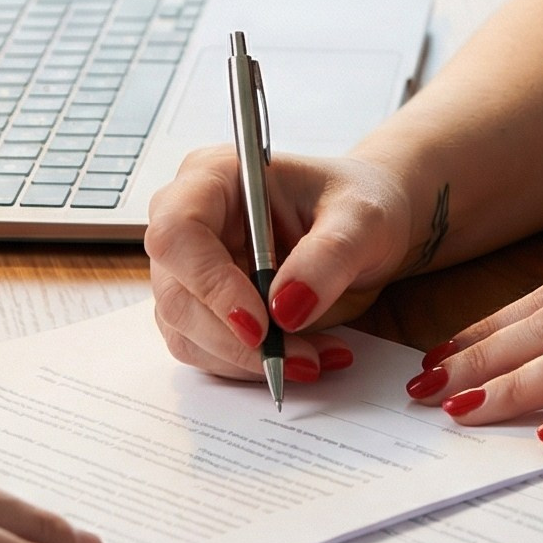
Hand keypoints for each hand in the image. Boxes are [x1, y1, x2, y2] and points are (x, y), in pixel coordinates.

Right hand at [146, 147, 418, 380]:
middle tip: (300, 358)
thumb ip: (328, 256)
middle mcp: (190, 222)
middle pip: (177, 294)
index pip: (178, 232)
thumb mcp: (362, 220)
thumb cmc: (359, 202)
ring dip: (249, 359)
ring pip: (188, 333)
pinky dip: (253, 365)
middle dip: (237, 339)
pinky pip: (209, 352)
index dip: (210, 283)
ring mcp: (190, 269)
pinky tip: (304, 355)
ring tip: (314, 356)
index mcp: (213, 177)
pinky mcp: (203, 308)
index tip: (261, 323)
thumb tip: (287, 308)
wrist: (365, 227)